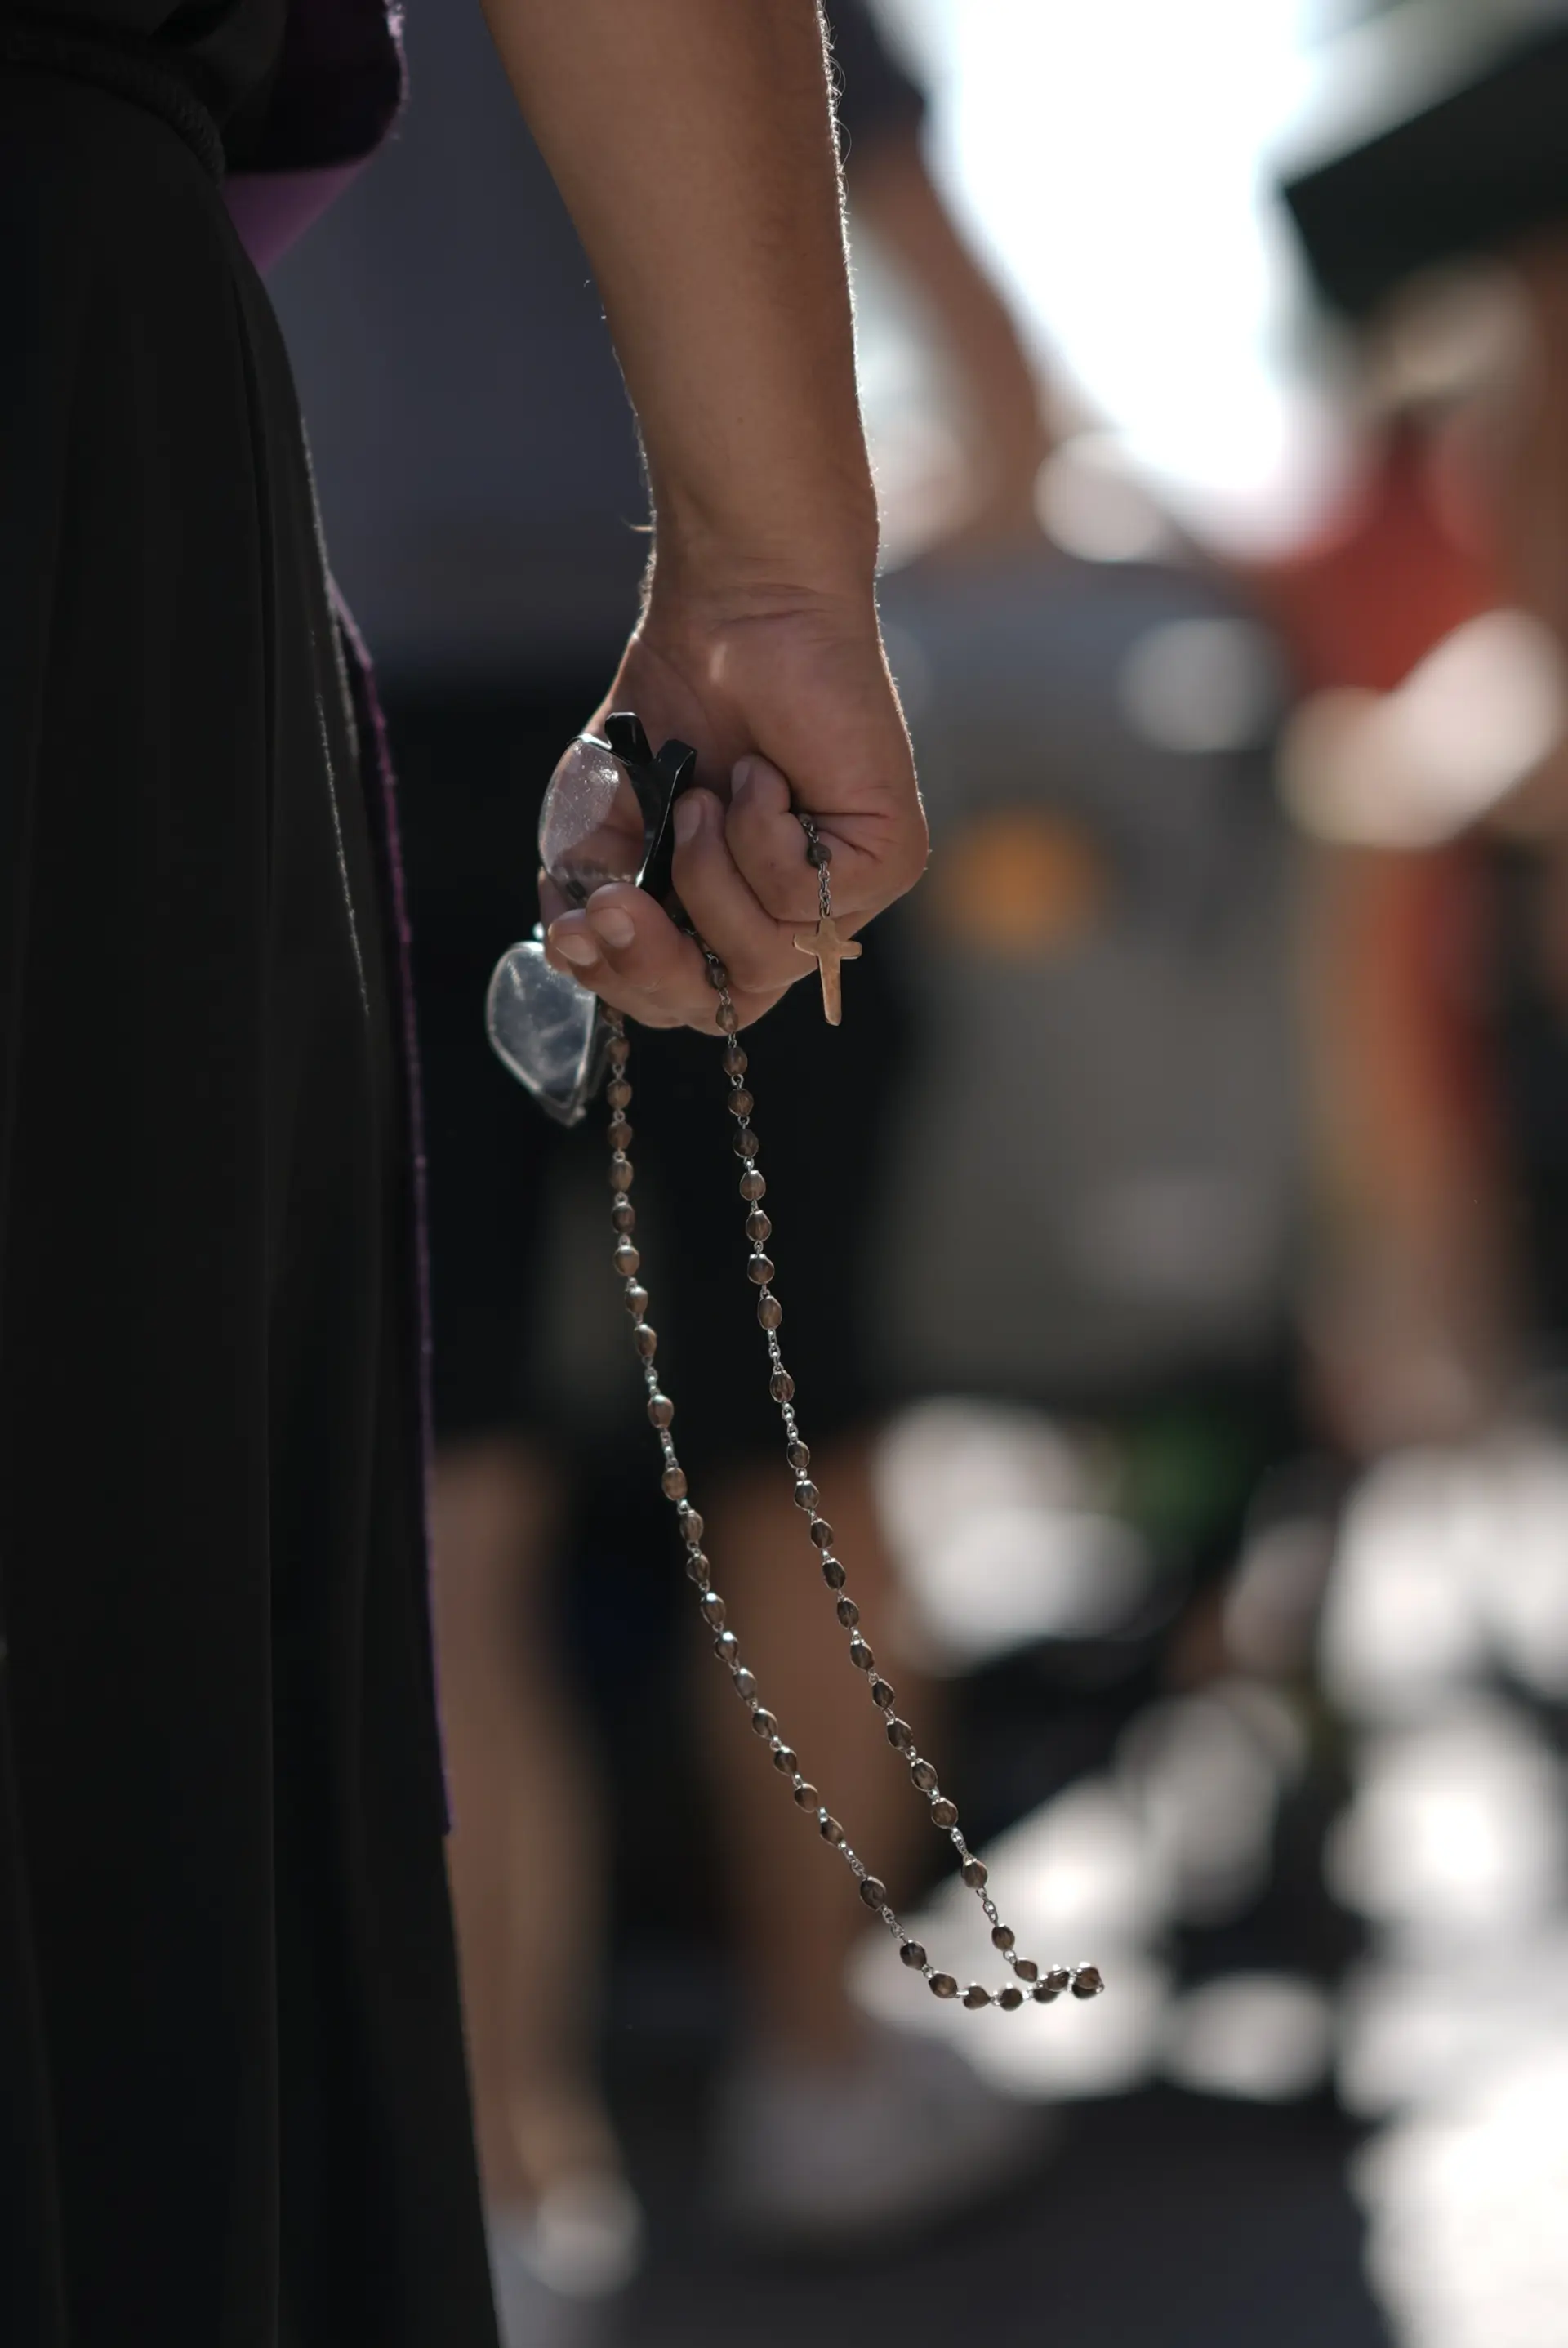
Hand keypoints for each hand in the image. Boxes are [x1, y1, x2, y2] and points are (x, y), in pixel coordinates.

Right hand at [542, 579, 925, 1029]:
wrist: (735, 618)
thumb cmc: (673, 713)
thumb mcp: (603, 819)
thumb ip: (588, 895)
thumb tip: (578, 949)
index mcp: (727, 919)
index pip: (684, 1000)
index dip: (623, 981)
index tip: (574, 929)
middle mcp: (790, 919)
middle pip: (726, 1002)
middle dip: (653, 960)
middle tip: (616, 904)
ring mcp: (843, 897)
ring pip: (763, 956)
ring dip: (707, 874)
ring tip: (702, 797)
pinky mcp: (886, 861)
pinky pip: (802, 900)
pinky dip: (759, 833)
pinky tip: (764, 776)